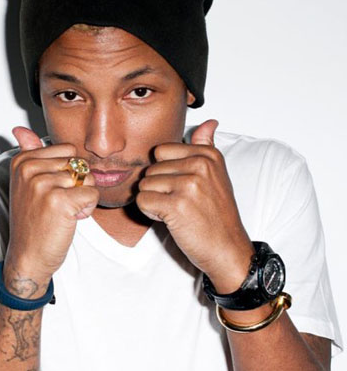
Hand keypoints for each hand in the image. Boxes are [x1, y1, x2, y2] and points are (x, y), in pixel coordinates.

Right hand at [4, 126, 98, 297]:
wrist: (28, 256)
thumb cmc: (32, 221)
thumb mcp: (26, 183)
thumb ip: (28, 153)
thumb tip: (20, 129)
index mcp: (22, 161)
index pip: (67, 150)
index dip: (67, 172)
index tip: (51, 190)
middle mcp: (29, 169)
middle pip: (78, 162)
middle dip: (77, 184)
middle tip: (57, 204)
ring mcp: (42, 184)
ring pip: (87, 178)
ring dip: (82, 198)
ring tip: (62, 212)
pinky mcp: (58, 201)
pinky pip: (91, 194)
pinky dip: (87, 209)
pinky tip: (70, 219)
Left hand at [136, 120, 253, 291]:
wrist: (227, 248)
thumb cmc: (217, 214)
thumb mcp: (216, 175)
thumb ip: (206, 146)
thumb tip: (209, 122)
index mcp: (208, 155)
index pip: (161, 151)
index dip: (164, 172)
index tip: (182, 187)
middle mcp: (200, 165)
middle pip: (150, 169)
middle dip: (158, 189)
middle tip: (181, 204)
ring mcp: (189, 184)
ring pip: (144, 185)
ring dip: (154, 202)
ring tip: (178, 212)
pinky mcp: (177, 205)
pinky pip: (143, 201)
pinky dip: (150, 213)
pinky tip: (171, 220)